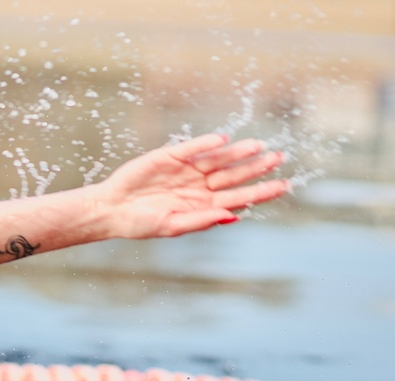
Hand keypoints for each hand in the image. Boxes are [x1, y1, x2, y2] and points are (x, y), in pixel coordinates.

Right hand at [94, 134, 288, 239]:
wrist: (110, 210)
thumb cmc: (140, 224)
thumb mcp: (171, 226)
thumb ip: (201, 220)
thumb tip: (231, 216)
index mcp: (203, 206)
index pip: (238, 197)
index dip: (261, 191)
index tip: (284, 185)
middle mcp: (199, 187)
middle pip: (234, 175)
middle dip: (256, 167)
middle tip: (279, 157)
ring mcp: (186, 171)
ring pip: (218, 160)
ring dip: (238, 153)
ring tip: (259, 146)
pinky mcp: (169, 157)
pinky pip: (193, 148)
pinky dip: (206, 144)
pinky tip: (223, 140)